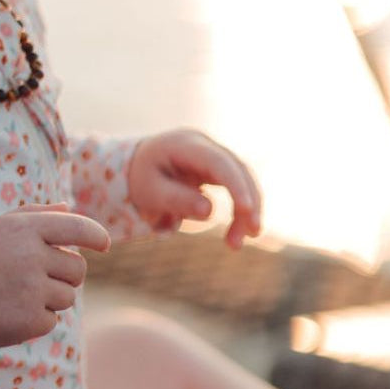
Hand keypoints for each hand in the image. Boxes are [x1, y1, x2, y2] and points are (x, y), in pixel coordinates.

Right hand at [0, 205, 109, 354]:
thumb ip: (35, 215)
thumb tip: (69, 207)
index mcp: (25, 228)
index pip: (77, 228)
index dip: (96, 236)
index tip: (104, 245)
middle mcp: (31, 255)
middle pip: (78, 270)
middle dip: (64, 276)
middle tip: (33, 279)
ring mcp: (31, 289)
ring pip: (68, 297)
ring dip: (49, 299)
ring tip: (14, 295)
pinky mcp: (29, 319)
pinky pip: (51, 320)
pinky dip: (35, 320)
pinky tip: (8, 312)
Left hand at [127, 129, 261, 249]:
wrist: (138, 167)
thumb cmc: (142, 179)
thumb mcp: (150, 192)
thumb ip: (177, 200)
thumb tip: (209, 212)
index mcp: (185, 144)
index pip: (219, 162)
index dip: (236, 184)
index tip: (246, 210)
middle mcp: (205, 145)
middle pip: (238, 170)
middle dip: (248, 202)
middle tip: (252, 234)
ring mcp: (214, 154)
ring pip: (243, 179)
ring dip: (247, 211)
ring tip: (237, 244)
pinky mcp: (219, 168)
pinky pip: (238, 186)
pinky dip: (241, 210)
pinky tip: (238, 232)